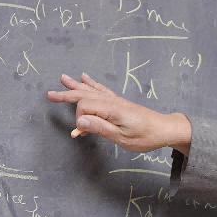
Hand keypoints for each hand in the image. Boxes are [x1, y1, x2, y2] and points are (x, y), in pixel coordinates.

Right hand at [46, 73, 190, 154]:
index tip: (83, 133)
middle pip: (85, 94)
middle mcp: (113, 101)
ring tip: (62, 79)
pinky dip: (92, 84)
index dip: (80, 120)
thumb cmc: (147, 137)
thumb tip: (80, 122)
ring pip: (91, 90)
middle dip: (67, 95)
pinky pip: (102, 90)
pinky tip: (84, 78)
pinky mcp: (119, 102)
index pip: (85, 107)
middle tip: (50, 94)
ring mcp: (116, 100)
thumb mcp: (123, 138)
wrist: (165, 129)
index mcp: (112, 109)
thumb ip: (101, 128)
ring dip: (76, 86)